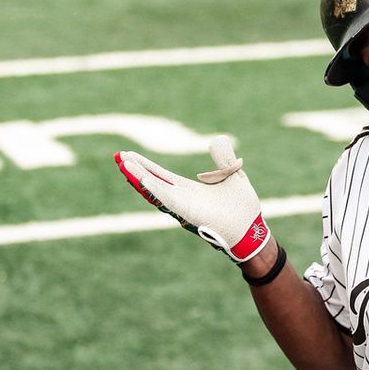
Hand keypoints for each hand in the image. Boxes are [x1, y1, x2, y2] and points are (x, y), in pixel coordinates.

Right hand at [114, 136, 269, 262]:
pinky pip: (166, 198)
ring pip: (154, 189)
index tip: (130, 156)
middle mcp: (182, 198)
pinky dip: (153, 188)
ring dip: (138, 176)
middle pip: (152, 181)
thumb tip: (217, 140)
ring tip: (122, 163)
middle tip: (118, 156)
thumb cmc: (242, 206)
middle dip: (136, 169)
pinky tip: (141, 178)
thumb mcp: (232, 173)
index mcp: (190, 190)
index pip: (162, 176)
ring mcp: (182, 205)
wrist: (251, 229)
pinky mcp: (187, 211)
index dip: (146, 166)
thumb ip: (223, 158)